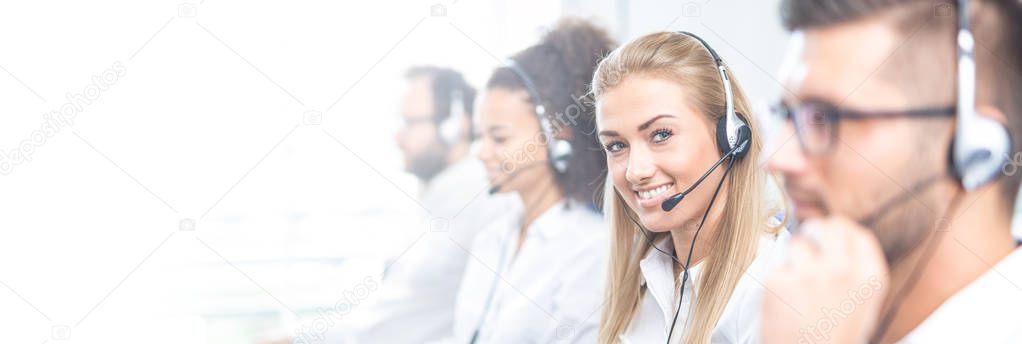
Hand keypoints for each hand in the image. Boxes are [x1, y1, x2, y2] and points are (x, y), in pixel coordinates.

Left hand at [762, 216, 889, 342]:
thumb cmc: (833, 341)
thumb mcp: (862, 309)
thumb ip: (856, 272)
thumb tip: (839, 239)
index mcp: (869, 279)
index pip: (856, 232)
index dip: (840, 231)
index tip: (831, 236)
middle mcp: (842, 271)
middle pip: (826, 227)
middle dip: (816, 235)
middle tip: (809, 251)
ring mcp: (809, 274)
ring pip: (797, 243)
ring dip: (794, 260)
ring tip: (797, 289)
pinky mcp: (779, 280)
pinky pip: (776, 265)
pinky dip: (776, 279)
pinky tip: (784, 302)